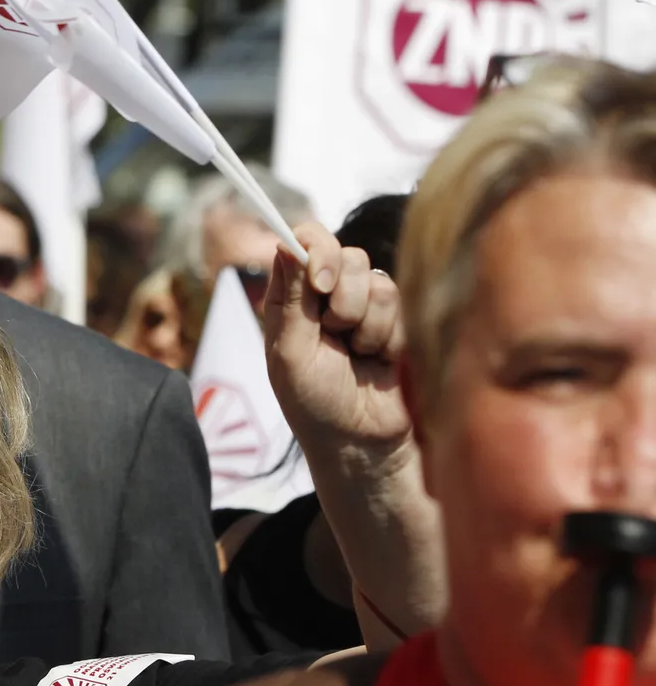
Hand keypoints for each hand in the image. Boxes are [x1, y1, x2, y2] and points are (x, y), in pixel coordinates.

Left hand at [263, 221, 409, 450]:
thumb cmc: (315, 404)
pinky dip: (386, 334)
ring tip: (357, 354)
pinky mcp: (393, 321)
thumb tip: (285, 243)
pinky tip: (378, 359)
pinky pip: (399, 302)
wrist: (362, 442)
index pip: (301, 242)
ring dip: (366, 322)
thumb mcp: (292, 355)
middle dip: (345, 296)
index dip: (316, 248)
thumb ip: (291, 299)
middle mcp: (323, 296)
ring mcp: (361, 306)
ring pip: (376, 278)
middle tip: (337, 332)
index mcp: (289, 299)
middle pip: (346, 253)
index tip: (321, 283)